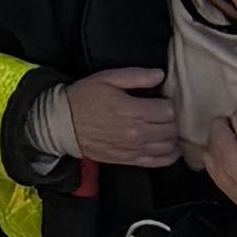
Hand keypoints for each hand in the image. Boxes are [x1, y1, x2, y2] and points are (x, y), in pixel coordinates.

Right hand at [64, 65, 181, 174]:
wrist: (65, 124)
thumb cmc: (84, 98)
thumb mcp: (107, 78)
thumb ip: (135, 76)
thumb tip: (160, 75)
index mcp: (133, 110)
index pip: (168, 110)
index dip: (168, 102)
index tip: (161, 99)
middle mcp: (137, 132)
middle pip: (171, 128)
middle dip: (171, 119)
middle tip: (163, 112)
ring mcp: (135, 149)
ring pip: (169, 145)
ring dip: (172, 136)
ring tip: (166, 128)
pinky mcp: (130, 160)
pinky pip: (160, 161)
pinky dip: (170, 156)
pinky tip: (172, 148)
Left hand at [204, 92, 236, 236]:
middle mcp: (235, 161)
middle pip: (217, 126)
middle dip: (229, 123)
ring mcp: (224, 172)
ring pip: (209, 141)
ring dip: (220, 137)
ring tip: (235, 141)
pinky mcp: (219, 182)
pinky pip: (207, 157)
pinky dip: (215, 152)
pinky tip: (228, 154)